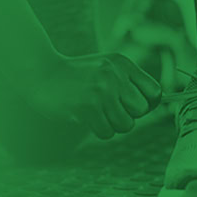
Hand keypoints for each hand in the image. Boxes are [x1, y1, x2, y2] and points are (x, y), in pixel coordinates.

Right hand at [24, 53, 161, 138]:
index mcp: (122, 63)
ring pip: (126, 125)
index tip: (131, 105)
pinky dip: (98, 130)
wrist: (41, 73)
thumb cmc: (77, 76)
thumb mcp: (105, 67)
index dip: (146, 104)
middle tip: (108, 109)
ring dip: (112, 125)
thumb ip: (128, 81)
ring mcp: (101, 90)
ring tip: (96, 113)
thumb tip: (154, 105)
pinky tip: (85, 116)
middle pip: (141, 110)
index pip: (155, 92)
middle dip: (127, 115)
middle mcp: (114, 74)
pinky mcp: (87, 107)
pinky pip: (107, 132)